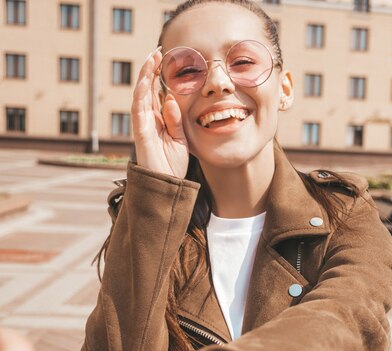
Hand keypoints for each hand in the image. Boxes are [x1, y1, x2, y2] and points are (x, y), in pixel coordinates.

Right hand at [132, 47, 188, 177]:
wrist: (167, 186)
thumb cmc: (172, 165)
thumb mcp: (180, 139)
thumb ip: (175, 120)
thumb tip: (170, 99)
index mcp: (158, 120)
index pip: (155, 93)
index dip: (158, 76)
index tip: (165, 59)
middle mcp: (148, 120)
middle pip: (146, 89)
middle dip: (150, 70)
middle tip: (157, 51)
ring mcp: (143, 126)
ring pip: (140, 95)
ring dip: (144, 76)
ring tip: (151, 59)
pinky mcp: (141, 133)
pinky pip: (138, 110)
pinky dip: (141, 95)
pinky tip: (145, 81)